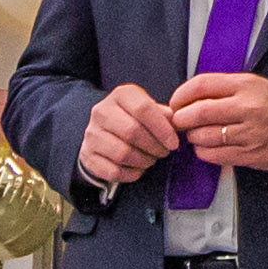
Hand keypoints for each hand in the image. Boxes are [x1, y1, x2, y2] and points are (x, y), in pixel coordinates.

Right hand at [62, 83, 182, 191]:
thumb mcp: (150, 110)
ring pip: (122, 153)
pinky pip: (113, 170)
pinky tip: (138, 168)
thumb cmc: (135, 120)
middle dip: (154, 147)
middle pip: (132, 132)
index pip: (143, 109)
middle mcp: (102, 111)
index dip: (162, 129)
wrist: (104, 132)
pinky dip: (131, 173)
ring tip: (151, 159)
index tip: (174, 143)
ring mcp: (92, 134)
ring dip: (143, 161)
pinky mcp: (87, 155)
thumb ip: (166, 116)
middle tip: (163, 152)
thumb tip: (179, 124)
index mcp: (121, 95)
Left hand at [170, 72, 267, 173]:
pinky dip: (204, 152)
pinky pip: (215, 155)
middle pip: (198, 112)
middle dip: (181, 119)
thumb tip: (190, 97)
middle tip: (179, 121)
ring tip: (195, 135)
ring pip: (203, 136)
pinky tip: (207, 147)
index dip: (181, 95)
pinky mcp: (251, 154)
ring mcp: (249, 133)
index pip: (201, 85)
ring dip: (193, 137)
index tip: (176, 102)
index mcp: (246, 85)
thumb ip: (225, 89)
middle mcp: (247, 107)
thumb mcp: (255, 84)